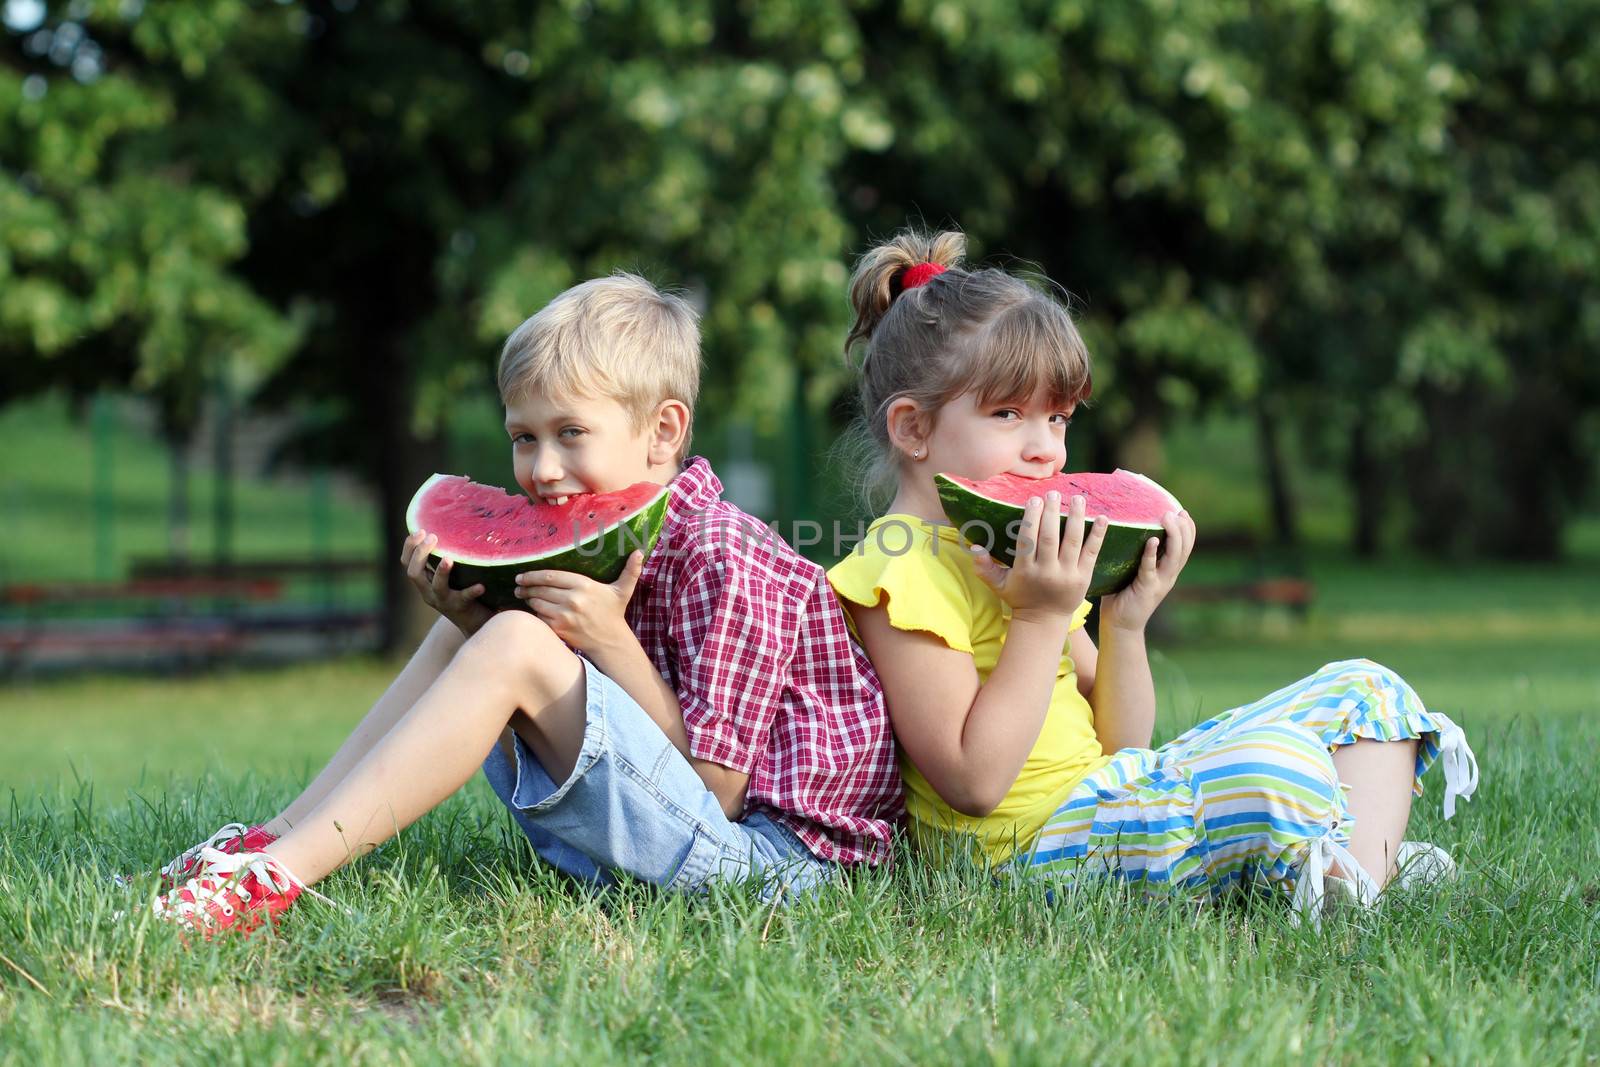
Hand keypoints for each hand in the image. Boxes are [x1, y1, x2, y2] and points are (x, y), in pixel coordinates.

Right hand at [402, 530, 492, 637]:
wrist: (476, 624)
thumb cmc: (464, 593)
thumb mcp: (450, 577)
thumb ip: (445, 559)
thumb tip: (451, 527)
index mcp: (424, 583)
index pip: (407, 564)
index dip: (409, 547)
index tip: (420, 530)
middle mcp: (429, 593)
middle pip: (414, 574)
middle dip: (420, 554)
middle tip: (433, 537)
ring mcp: (444, 602)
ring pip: (436, 587)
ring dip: (441, 572)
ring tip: (449, 559)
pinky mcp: (462, 609)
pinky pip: (464, 599)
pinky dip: (471, 591)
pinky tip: (481, 585)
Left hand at [514, 550, 644, 652]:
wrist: (610, 642)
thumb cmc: (614, 614)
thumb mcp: (623, 590)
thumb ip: (631, 571)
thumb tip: (640, 552)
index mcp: (584, 585)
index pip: (550, 576)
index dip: (533, 575)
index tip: (522, 575)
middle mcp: (573, 599)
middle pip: (540, 588)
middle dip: (526, 586)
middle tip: (518, 585)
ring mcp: (564, 615)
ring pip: (537, 603)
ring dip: (528, 599)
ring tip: (523, 596)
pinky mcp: (559, 629)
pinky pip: (540, 618)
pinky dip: (534, 614)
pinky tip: (531, 610)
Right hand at [971, 491, 1107, 623]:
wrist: (1044, 621)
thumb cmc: (1020, 597)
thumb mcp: (998, 584)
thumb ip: (984, 567)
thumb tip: (974, 546)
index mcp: (1025, 571)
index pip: (1028, 540)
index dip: (1032, 518)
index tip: (1034, 499)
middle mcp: (1046, 572)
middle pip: (1049, 538)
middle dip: (1052, 513)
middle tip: (1053, 493)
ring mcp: (1067, 575)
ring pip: (1072, 542)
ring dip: (1076, 518)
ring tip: (1077, 499)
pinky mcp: (1083, 578)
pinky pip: (1092, 553)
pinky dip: (1098, 535)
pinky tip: (1103, 518)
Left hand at [1099, 508, 1195, 631]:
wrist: (1120, 624)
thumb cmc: (1122, 593)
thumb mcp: (1134, 570)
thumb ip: (1136, 553)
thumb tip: (1125, 526)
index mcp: (1168, 570)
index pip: (1185, 547)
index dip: (1188, 529)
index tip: (1183, 511)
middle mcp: (1169, 575)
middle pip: (1184, 549)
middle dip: (1183, 528)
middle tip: (1175, 511)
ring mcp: (1160, 583)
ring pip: (1174, 557)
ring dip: (1173, 536)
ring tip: (1167, 518)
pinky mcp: (1147, 589)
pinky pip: (1151, 569)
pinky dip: (1152, 554)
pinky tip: (1152, 540)